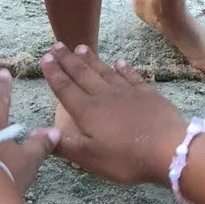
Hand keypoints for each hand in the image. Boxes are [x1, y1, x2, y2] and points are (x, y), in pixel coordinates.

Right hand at [39, 44, 186, 185]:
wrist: (169, 149)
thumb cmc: (126, 158)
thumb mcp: (90, 158)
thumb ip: (63, 144)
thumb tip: (35, 133)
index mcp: (87, 111)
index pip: (65, 89)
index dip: (54, 74)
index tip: (45, 58)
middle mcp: (104, 96)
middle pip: (82, 74)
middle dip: (68, 60)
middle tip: (57, 45)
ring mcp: (127, 92)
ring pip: (104, 71)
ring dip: (91, 60)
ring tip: (80, 48)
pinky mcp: (147, 94)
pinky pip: (131, 76)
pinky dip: (123, 68)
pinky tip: (119, 62)